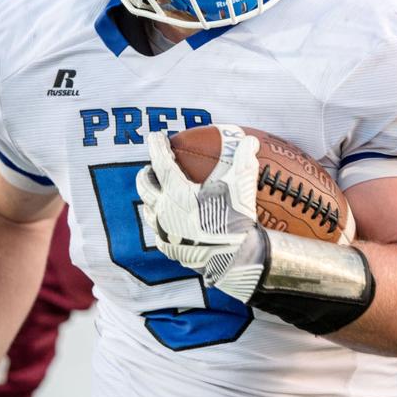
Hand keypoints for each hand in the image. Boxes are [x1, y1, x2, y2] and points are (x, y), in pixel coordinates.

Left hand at [136, 128, 265, 301]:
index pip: (161, 162)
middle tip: (150, 168)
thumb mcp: (243, 186)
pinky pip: (160, 233)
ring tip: (158, 195)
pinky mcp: (169, 249)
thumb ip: (244, 160)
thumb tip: (250, 140)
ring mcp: (165, 231)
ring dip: (152, 200)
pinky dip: (163, 223)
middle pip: (145, 187)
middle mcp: (165, 210)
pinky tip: (170, 224)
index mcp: (178, 192)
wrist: (233, 259)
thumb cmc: (237, 220)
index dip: (157, 146)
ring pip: (150, 210)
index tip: (155, 136)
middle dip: (146, 174)